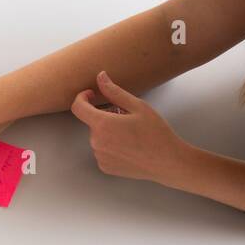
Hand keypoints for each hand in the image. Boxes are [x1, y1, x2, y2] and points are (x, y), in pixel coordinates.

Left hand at [70, 71, 192, 184]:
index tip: (91, 94)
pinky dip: (112, 146)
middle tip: (128, 118)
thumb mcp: (137, 106)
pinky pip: (103, 151)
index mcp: (102, 125)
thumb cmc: (155, 133)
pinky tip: (130, 147)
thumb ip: (114, 91)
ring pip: (99, 137)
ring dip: (109, 132)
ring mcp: (99, 156)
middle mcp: (96, 142)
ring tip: (131, 134)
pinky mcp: (105, 167)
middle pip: (94, 123)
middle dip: (106, 116)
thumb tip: (100, 77)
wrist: (166, 161)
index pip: (78, 108)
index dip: (82, 98)